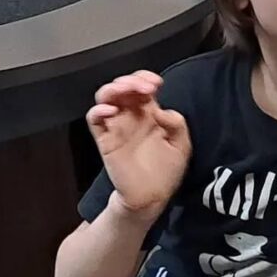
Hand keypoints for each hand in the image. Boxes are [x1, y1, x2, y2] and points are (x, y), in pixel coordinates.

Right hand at [87, 71, 189, 222]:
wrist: (151, 199)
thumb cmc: (166, 172)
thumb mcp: (181, 145)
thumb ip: (177, 124)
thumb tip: (161, 110)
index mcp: (148, 112)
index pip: (141, 85)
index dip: (145, 77)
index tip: (156, 83)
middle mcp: (131, 115)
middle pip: (122, 86)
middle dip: (131, 80)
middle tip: (144, 87)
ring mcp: (116, 126)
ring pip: (105, 97)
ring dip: (113, 88)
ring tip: (124, 90)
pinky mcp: (105, 140)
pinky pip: (94, 119)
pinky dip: (98, 110)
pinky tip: (111, 110)